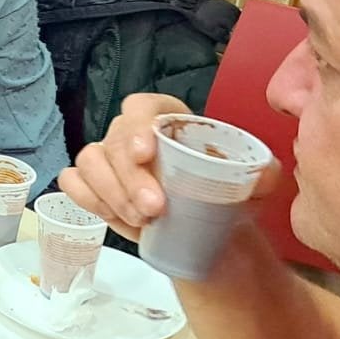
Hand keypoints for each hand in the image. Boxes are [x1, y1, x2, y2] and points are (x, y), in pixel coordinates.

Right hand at [58, 94, 282, 239]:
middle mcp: (133, 134)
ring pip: (89, 161)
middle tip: (154, 209)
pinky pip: (73, 182)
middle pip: (114, 139)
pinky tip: (114, 216)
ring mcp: (109, 159)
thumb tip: (266, 172)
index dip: (138, 124)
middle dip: (129, 176)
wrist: (210, 232)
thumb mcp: (253, 184)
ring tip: (142, 221)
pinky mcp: (95, 186)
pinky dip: (87, 198)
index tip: (146, 152)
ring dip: (110, 192)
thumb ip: (263, 173)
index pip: (142, 106)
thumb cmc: (226, 197)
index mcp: (168, 120)